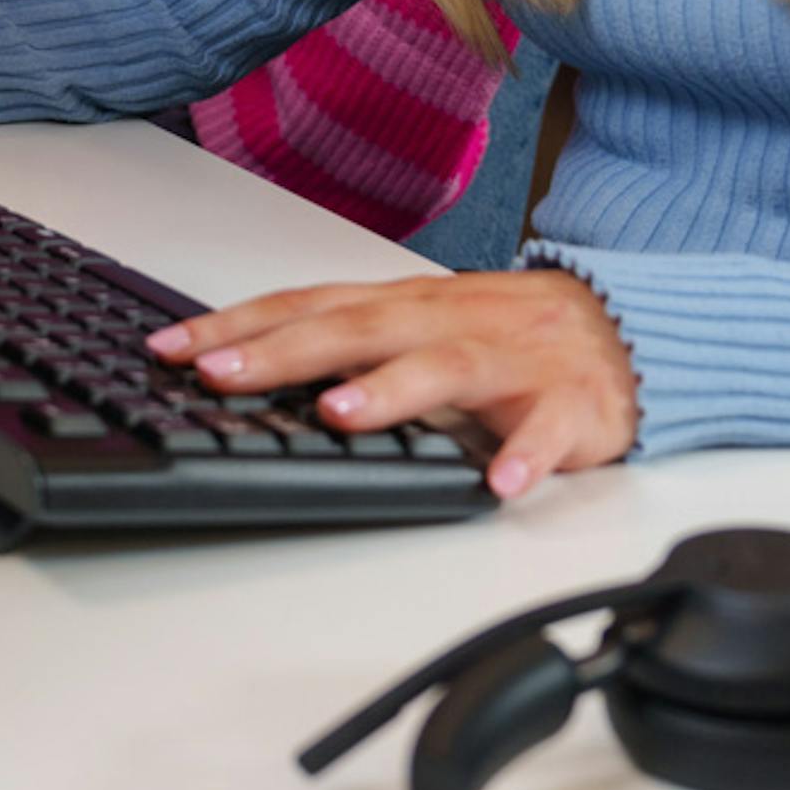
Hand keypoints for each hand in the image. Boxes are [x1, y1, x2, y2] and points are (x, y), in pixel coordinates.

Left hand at [142, 271, 637, 500]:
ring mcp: (507, 359)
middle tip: (221, 374)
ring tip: (339, 415)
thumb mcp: (415, 328)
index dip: (236, 325)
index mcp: (403, 306)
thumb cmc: (502, 333)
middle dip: (284, 352)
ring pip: (444, 367)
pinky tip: (502, 482)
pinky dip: (526, 455)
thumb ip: (344, 344)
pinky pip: (546, 431)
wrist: (621, 329)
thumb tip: (242, 369)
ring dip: (389, 391)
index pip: (305, 306)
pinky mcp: (568, 404)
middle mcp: (445, 321)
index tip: (168, 347)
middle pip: (357, 330)